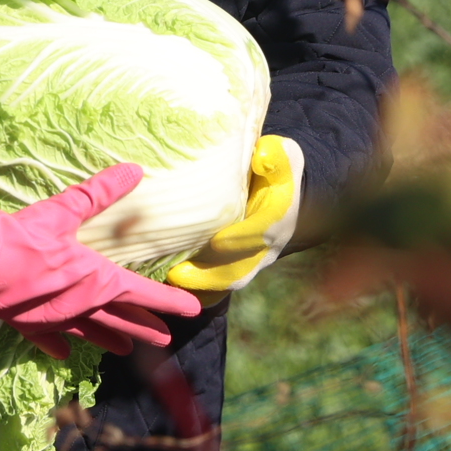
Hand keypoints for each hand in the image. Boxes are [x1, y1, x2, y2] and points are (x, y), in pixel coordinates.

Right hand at [0, 164, 202, 358]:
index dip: (169, 302)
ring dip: (109, 340)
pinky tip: (65, 355)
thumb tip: (132, 170)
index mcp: (96, 281)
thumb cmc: (20, 239)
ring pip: (90, 333)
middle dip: (144, 327)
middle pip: (121, 320)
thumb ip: (98, 192)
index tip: (192, 311)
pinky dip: (59, 346)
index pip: (142, 294)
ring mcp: (55, 320)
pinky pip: (49, 340)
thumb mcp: (62, 210)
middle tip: (164, 339)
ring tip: (124, 350)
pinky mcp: (28, 325)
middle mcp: (81, 306)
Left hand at [167, 136, 304, 298]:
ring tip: (164, 286)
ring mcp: (251, 264)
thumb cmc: (275, 172)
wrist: (285, 199)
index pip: (263, 232)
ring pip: (225, 284)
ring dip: (196, 289)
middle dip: (210, 276)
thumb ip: (274, 157)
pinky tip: (165, 292)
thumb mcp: (282, 156)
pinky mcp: (235, 271)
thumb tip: (261, 157)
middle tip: (177, 275)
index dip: (242, 239)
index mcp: (278, 218)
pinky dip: (193, 294)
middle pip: (241, 270)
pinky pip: (216, 290)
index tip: (219, 242)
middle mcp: (266, 248)